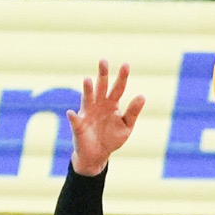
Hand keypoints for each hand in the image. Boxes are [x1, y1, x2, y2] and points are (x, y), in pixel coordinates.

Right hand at [67, 61, 145, 176]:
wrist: (97, 154)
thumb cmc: (112, 138)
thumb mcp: (127, 126)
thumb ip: (133, 112)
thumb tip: (142, 96)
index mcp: (112, 104)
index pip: (118, 88)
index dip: (122, 77)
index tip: (126, 65)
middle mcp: (99, 104)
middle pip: (101, 87)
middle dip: (102, 74)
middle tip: (104, 60)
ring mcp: (88, 113)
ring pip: (87, 98)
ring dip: (87, 90)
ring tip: (87, 80)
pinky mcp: (78, 125)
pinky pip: (75, 120)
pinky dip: (73, 117)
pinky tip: (72, 113)